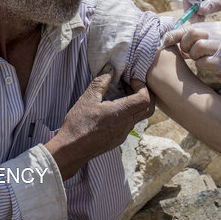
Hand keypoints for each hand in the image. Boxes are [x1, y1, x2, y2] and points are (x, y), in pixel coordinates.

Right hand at [45, 64, 154, 179]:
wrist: (71, 150)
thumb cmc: (79, 124)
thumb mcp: (88, 99)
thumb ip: (101, 82)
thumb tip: (110, 69)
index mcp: (121, 113)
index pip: (145, 99)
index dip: (142, 86)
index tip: (130, 81)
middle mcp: (126, 125)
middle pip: (149, 109)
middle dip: (144, 94)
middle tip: (130, 86)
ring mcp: (123, 134)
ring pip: (139, 117)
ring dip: (135, 104)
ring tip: (119, 95)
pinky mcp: (118, 140)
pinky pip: (130, 124)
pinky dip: (127, 113)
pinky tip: (112, 108)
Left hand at [162, 21, 220, 91]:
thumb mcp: (213, 41)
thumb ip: (196, 38)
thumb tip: (170, 40)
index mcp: (215, 27)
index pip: (190, 27)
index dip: (174, 35)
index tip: (165, 41)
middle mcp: (219, 34)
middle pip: (192, 33)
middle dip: (185, 45)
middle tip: (189, 52)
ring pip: (197, 47)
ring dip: (194, 56)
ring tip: (200, 59)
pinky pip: (203, 62)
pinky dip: (201, 65)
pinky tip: (207, 66)